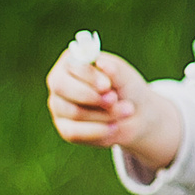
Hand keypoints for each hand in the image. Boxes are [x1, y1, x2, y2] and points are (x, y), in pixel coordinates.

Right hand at [47, 46, 182, 172]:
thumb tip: (101, 63)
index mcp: (71, 61)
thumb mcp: (125, 76)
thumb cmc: (126, 88)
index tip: (107, 85)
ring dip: (104, 114)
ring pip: (74, 111)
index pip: (71, 65)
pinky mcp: (64, 128)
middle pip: (61, 87)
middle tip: (114, 100)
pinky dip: (98, 130)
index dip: (89, 76)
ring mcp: (59, 106)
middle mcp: (59, 82)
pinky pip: (74, 132)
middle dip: (92, 96)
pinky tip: (114, 127)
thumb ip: (114, 69)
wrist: (135, 115)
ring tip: (126, 110)